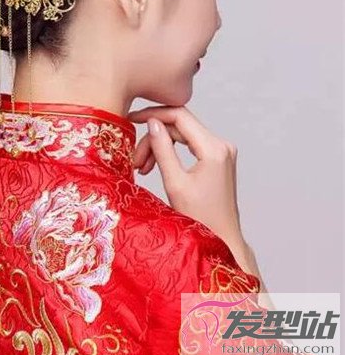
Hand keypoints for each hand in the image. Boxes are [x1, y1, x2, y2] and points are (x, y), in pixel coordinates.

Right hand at [127, 105, 244, 250]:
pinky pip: (189, 145)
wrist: (222, 240)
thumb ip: (162, 150)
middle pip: (179, 127)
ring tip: (142, 168)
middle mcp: (221, 144)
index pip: (180, 116)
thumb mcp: (175, 183)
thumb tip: (151, 123)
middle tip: (135, 160)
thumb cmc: (201, 219)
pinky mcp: (217, 158)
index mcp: (214, 149)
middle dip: (153, 139)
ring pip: (182, 135)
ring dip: (160, 146)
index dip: (153, 114)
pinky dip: (171, 152)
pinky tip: (155, 166)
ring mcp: (221, 151)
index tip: (132, 119)